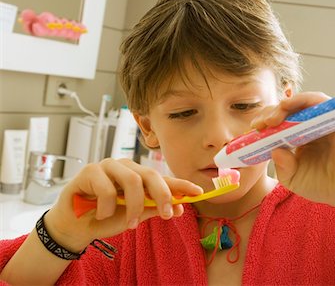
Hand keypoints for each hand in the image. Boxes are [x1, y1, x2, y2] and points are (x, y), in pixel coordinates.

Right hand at [44, 158, 202, 251]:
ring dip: (133, 207)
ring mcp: (107, 166)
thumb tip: (180, 208)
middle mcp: (125, 168)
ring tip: (129, 225)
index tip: (198, 192)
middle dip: (163, 195)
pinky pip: (107, 189)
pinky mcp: (89, 171)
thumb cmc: (105, 218)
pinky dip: (107, 207)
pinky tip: (101, 213)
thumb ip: (154, 209)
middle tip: (166, 215)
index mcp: (137, 176)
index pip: (162, 178)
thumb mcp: (134, 216)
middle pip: (151, 174)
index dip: (180, 184)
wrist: (76, 228)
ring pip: (132, 181)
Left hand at [252, 92, 334, 210]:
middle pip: (286, 110)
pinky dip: (300, 100)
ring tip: (269, 120)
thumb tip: (275, 150)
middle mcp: (311, 125)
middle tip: (258, 125)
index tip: (252, 131)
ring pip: (299, 102)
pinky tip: (286, 108)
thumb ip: (281, 167)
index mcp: (300, 137)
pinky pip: (317, 100)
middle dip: (268, 114)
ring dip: (281, 106)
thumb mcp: (293, 179)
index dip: (264, 124)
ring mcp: (324, 119)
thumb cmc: (324, 185)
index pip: (279, 123)